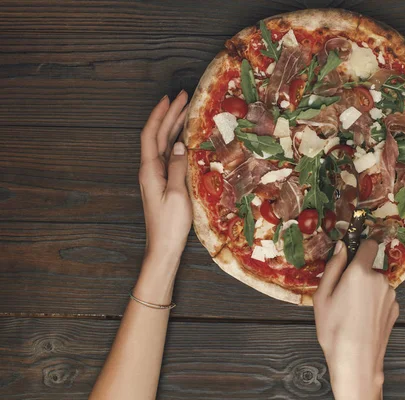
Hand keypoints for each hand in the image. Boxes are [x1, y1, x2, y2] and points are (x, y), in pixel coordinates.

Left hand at [136, 91, 190, 300]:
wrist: (164, 246)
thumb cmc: (170, 224)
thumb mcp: (177, 193)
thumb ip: (178, 167)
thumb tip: (180, 144)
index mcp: (150, 169)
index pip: (151, 134)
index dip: (160, 115)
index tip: (170, 99)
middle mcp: (150, 170)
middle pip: (158, 136)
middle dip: (169, 115)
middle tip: (184, 97)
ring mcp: (157, 176)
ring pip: (164, 144)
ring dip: (174, 126)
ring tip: (187, 111)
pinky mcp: (164, 183)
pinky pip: (170, 155)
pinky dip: (178, 142)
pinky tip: (187, 137)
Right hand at [313, 240, 398, 399]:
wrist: (356, 360)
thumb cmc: (334, 328)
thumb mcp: (322, 296)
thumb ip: (333, 266)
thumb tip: (342, 245)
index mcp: (360, 272)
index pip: (369, 245)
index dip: (360, 248)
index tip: (350, 258)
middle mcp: (380, 279)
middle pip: (369, 268)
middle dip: (358, 276)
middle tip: (342, 296)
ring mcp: (390, 295)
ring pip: (376, 284)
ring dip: (367, 290)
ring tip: (352, 312)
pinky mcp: (395, 309)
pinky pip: (382, 298)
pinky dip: (374, 304)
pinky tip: (363, 320)